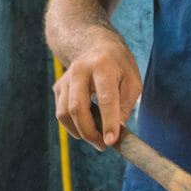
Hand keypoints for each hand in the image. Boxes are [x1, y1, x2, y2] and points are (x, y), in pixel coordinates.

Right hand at [53, 34, 142, 150]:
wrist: (95, 45)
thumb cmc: (118, 66)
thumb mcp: (132, 81)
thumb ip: (125, 106)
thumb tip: (116, 133)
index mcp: (103, 65)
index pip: (105, 98)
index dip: (108, 122)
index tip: (111, 141)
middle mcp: (80, 70)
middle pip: (78, 108)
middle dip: (90, 132)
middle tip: (103, 145)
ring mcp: (66, 78)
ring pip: (65, 113)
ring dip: (80, 132)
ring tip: (96, 138)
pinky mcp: (58, 87)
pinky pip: (61, 113)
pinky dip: (73, 126)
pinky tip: (86, 126)